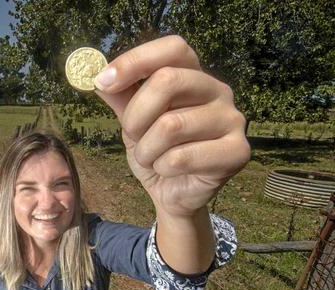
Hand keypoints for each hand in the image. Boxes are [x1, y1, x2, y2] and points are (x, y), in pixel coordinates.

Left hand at [94, 36, 249, 217]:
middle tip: (131, 135)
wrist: (174, 196)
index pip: (173, 48)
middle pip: (168, 80)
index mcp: (195, 75)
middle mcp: (219, 90)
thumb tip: (97, 75)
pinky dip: (163, 167)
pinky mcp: (237, 152)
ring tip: (151, 158)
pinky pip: (182, 157)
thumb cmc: (156, 152)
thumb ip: (120, 97)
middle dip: (136, 114)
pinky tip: (169, 171)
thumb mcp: (133, 122)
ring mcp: (232, 119)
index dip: (136, 60)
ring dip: (147, 149)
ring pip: (171, 125)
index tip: (103, 81)